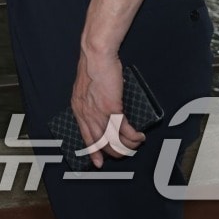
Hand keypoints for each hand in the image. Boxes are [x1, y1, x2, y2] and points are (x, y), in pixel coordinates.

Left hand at [71, 51, 142, 166]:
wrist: (96, 55)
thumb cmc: (93, 67)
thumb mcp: (86, 89)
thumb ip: (91, 102)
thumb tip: (102, 112)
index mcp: (78, 109)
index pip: (85, 136)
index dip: (93, 151)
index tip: (98, 162)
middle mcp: (86, 114)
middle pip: (101, 143)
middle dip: (115, 152)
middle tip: (125, 154)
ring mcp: (99, 112)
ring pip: (114, 140)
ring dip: (128, 146)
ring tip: (136, 143)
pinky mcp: (112, 108)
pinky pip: (125, 130)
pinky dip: (134, 137)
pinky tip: (139, 136)